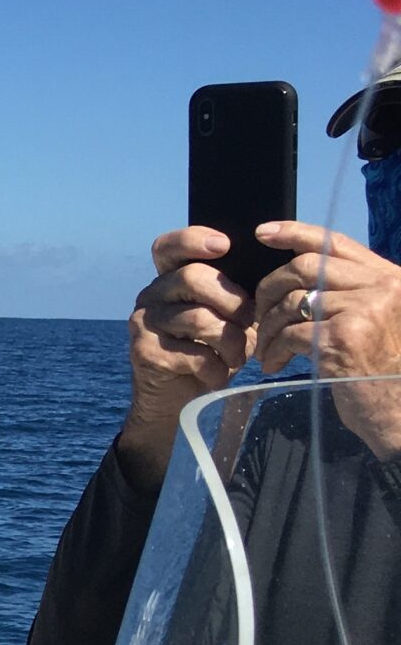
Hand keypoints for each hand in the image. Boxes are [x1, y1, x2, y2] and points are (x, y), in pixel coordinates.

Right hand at [115, 228, 251, 488]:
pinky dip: (215, 366)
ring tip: (239, 356)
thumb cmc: (210, 351)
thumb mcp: (227, 317)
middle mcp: (151, 295)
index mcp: (170, 279)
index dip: (193, 239)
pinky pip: (191, 352)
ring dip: (230, 340)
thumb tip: (277, 275)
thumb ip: (237, 293)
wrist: (180, 400)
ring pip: (197, 318)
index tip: (225, 245)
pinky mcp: (144, 352)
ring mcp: (143, 323)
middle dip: (232, 300)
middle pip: (191, 278)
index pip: (169, 246)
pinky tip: (218, 374)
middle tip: (251, 321)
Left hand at [253, 222, 400, 455]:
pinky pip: (289, 334)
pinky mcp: (344, 338)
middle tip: (257, 317)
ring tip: (265, 349)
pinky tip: (275, 364)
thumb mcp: (375, 319)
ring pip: (292, 302)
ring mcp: (365, 311)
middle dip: (269, 290)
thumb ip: (349, 291)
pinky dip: (274, 349)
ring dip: (268, 327)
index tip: (262, 233)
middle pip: (304, 268)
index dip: (294, 232)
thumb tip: (295, 271)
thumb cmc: (381, 369)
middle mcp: (382, 288)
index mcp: (390, 278)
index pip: (335, 243)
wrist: (399, 412)